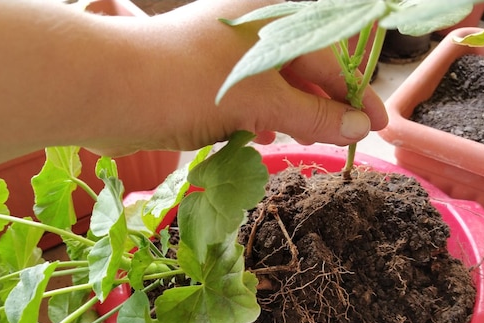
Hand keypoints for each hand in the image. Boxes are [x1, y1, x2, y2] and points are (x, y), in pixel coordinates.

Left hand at [87, 0, 387, 155]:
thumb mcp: (260, 100)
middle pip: (303, 74)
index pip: (329, 59)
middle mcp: (251, 34)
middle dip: (322, 110)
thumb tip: (360, 127)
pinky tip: (256, 139)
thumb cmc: (187, 83)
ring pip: (274, 91)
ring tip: (295, 141)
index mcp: (270, 20)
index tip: (377, 127)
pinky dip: (256, 122)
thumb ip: (313, 115)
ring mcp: (225, 58)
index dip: (357, 95)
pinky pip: (246, 102)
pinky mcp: (205, 83)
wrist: (107, 92)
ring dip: (288, 119)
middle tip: (340, 142)